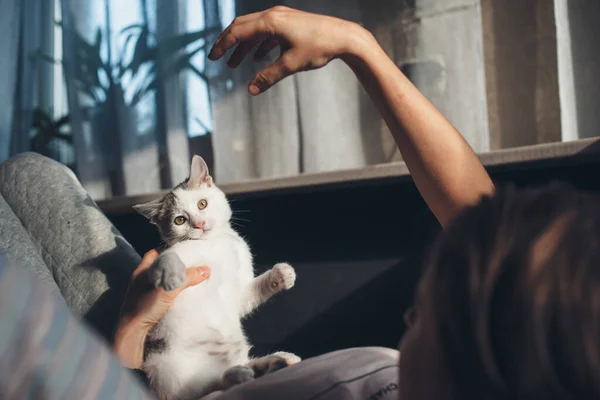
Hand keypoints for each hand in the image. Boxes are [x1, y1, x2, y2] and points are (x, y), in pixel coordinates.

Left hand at [114, 249, 209, 367]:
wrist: (131, 341)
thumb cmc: (143, 310)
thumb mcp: (166, 289)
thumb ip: (185, 278)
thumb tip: (205, 270)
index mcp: (141, 272)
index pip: (155, 254)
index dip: (169, 250)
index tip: (187, 249)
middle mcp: (143, 283)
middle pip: (163, 269)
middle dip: (178, 267)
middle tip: (197, 264)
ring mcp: (147, 298)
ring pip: (166, 285)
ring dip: (179, 284)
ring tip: (199, 280)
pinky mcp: (152, 311)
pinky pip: (168, 299)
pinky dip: (179, 298)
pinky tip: (191, 299)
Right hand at [208, 6, 374, 94]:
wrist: (344, 37)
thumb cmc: (319, 48)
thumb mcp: (290, 65)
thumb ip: (268, 77)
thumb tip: (251, 91)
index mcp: (270, 23)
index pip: (238, 32)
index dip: (223, 46)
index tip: (212, 58)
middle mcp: (274, 15)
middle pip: (242, 26)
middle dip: (228, 43)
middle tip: (217, 57)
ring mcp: (283, 17)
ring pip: (255, 30)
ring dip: (244, 46)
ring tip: (236, 64)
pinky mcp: (291, 22)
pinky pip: (268, 32)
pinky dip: (259, 44)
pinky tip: (258, 57)